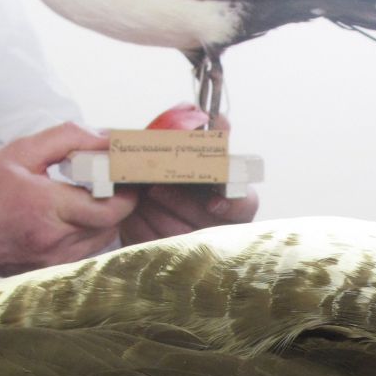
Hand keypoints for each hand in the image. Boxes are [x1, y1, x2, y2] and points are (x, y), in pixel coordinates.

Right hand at [0, 123, 137, 274]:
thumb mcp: (21, 151)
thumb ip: (67, 138)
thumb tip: (105, 137)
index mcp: (47, 206)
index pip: (110, 208)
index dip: (127, 193)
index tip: (127, 177)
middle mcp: (53, 239)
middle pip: (110, 226)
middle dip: (119, 204)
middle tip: (114, 184)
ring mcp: (51, 260)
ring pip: (100, 241)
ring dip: (104, 220)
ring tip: (92, 199)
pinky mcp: (47, 271)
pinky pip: (83, 253)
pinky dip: (87, 235)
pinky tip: (74, 218)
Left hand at [119, 112, 258, 244]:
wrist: (150, 201)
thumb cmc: (180, 176)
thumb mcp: (193, 153)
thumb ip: (208, 137)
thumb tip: (219, 118)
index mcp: (234, 201)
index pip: (244, 206)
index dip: (230, 204)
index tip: (212, 202)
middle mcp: (221, 229)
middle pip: (205, 222)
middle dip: (178, 203)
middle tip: (155, 187)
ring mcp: (196, 248)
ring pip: (178, 236)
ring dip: (155, 213)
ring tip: (139, 196)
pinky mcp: (168, 257)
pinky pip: (155, 245)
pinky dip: (140, 226)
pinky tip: (131, 211)